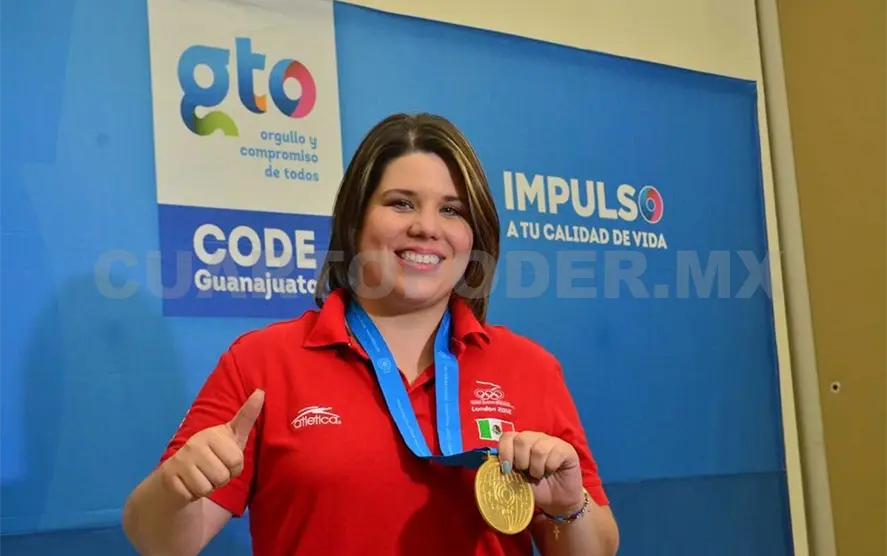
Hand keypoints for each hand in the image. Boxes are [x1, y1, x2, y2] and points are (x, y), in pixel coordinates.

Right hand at [159, 389, 264, 504]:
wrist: (176, 474)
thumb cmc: (212, 454)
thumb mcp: (232, 437)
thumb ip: (247, 416)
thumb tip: (261, 391)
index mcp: (212, 434)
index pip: (236, 461)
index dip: (234, 468)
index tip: (224, 460)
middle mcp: (194, 444)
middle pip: (223, 476)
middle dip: (221, 480)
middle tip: (211, 471)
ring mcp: (180, 461)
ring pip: (208, 487)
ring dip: (207, 488)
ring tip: (200, 477)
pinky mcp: (169, 478)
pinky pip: (193, 495)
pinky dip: (193, 495)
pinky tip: (188, 485)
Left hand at [497, 430, 584, 516]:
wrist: (557, 502)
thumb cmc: (535, 490)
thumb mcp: (516, 482)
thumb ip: (505, 472)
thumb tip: (491, 468)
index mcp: (519, 444)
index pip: (507, 437)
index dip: (504, 452)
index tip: (506, 470)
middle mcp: (535, 438)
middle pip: (521, 439)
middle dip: (521, 461)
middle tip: (526, 473)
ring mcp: (551, 442)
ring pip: (538, 448)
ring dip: (536, 468)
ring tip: (539, 475)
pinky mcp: (566, 449)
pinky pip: (555, 453)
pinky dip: (550, 467)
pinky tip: (551, 472)